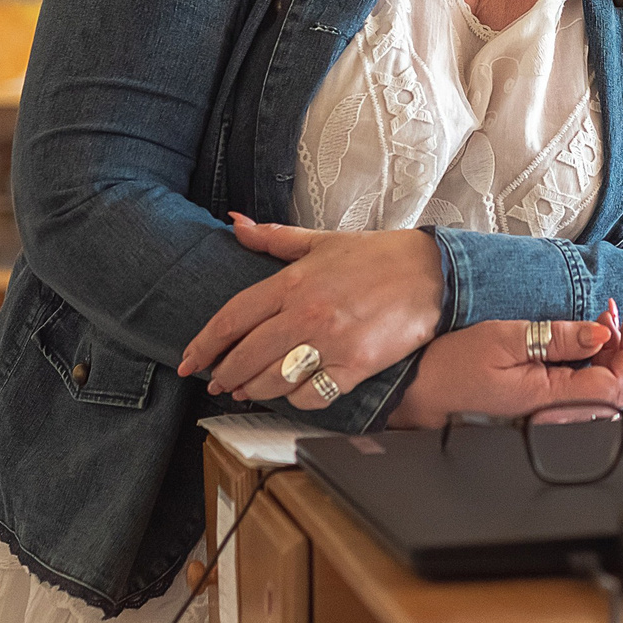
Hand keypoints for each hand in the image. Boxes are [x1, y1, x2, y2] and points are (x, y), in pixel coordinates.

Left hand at [178, 217, 443, 405]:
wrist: (432, 274)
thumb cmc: (377, 256)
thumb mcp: (321, 241)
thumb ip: (274, 239)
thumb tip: (235, 224)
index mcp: (293, 282)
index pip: (233, 317)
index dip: (205, 343)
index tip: (189, 360)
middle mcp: (307, 314)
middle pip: (247, 355)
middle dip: (224, 374)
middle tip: (215, 383)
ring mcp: (332, 344)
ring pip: (274, 380)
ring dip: (253, 390)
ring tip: (244, 390)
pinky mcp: (356, 367)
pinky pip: (312, 394)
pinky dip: (295, 398)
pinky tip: (289, 394)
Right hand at [387, 302, 622, 429]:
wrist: (421, 388)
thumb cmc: (452, 367)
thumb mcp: (506, 339)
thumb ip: (558, 338)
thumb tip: (600, 333)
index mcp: (550, 399)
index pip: (616, 386)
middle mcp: (556, 410)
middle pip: (616, 388)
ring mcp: (551, 408)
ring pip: (602, 384)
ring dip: (612, 348)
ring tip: (608, 314)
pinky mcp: (543, 401)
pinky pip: (582, 383)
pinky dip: (593, 356)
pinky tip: (589, 334)